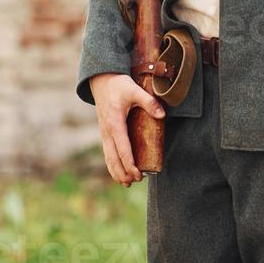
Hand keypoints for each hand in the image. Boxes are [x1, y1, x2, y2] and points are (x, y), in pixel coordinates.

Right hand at [88, 72, 164, 186]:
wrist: (101, 79)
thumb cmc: (118, 85)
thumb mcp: (134, 90)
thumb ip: (149, 102)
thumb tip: (162, 115)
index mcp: (114, 123)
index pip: (122, 148)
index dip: (130, 163)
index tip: (137, 174)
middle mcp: (107, 131)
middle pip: (113, 157)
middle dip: (123, 171)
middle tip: (135, 181)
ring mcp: (104, 132)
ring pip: (108, 157)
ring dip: (116, 171)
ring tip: (126, 183)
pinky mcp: (105, 132)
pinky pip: (107, 152)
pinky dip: (112, 164)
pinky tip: (118, 172)